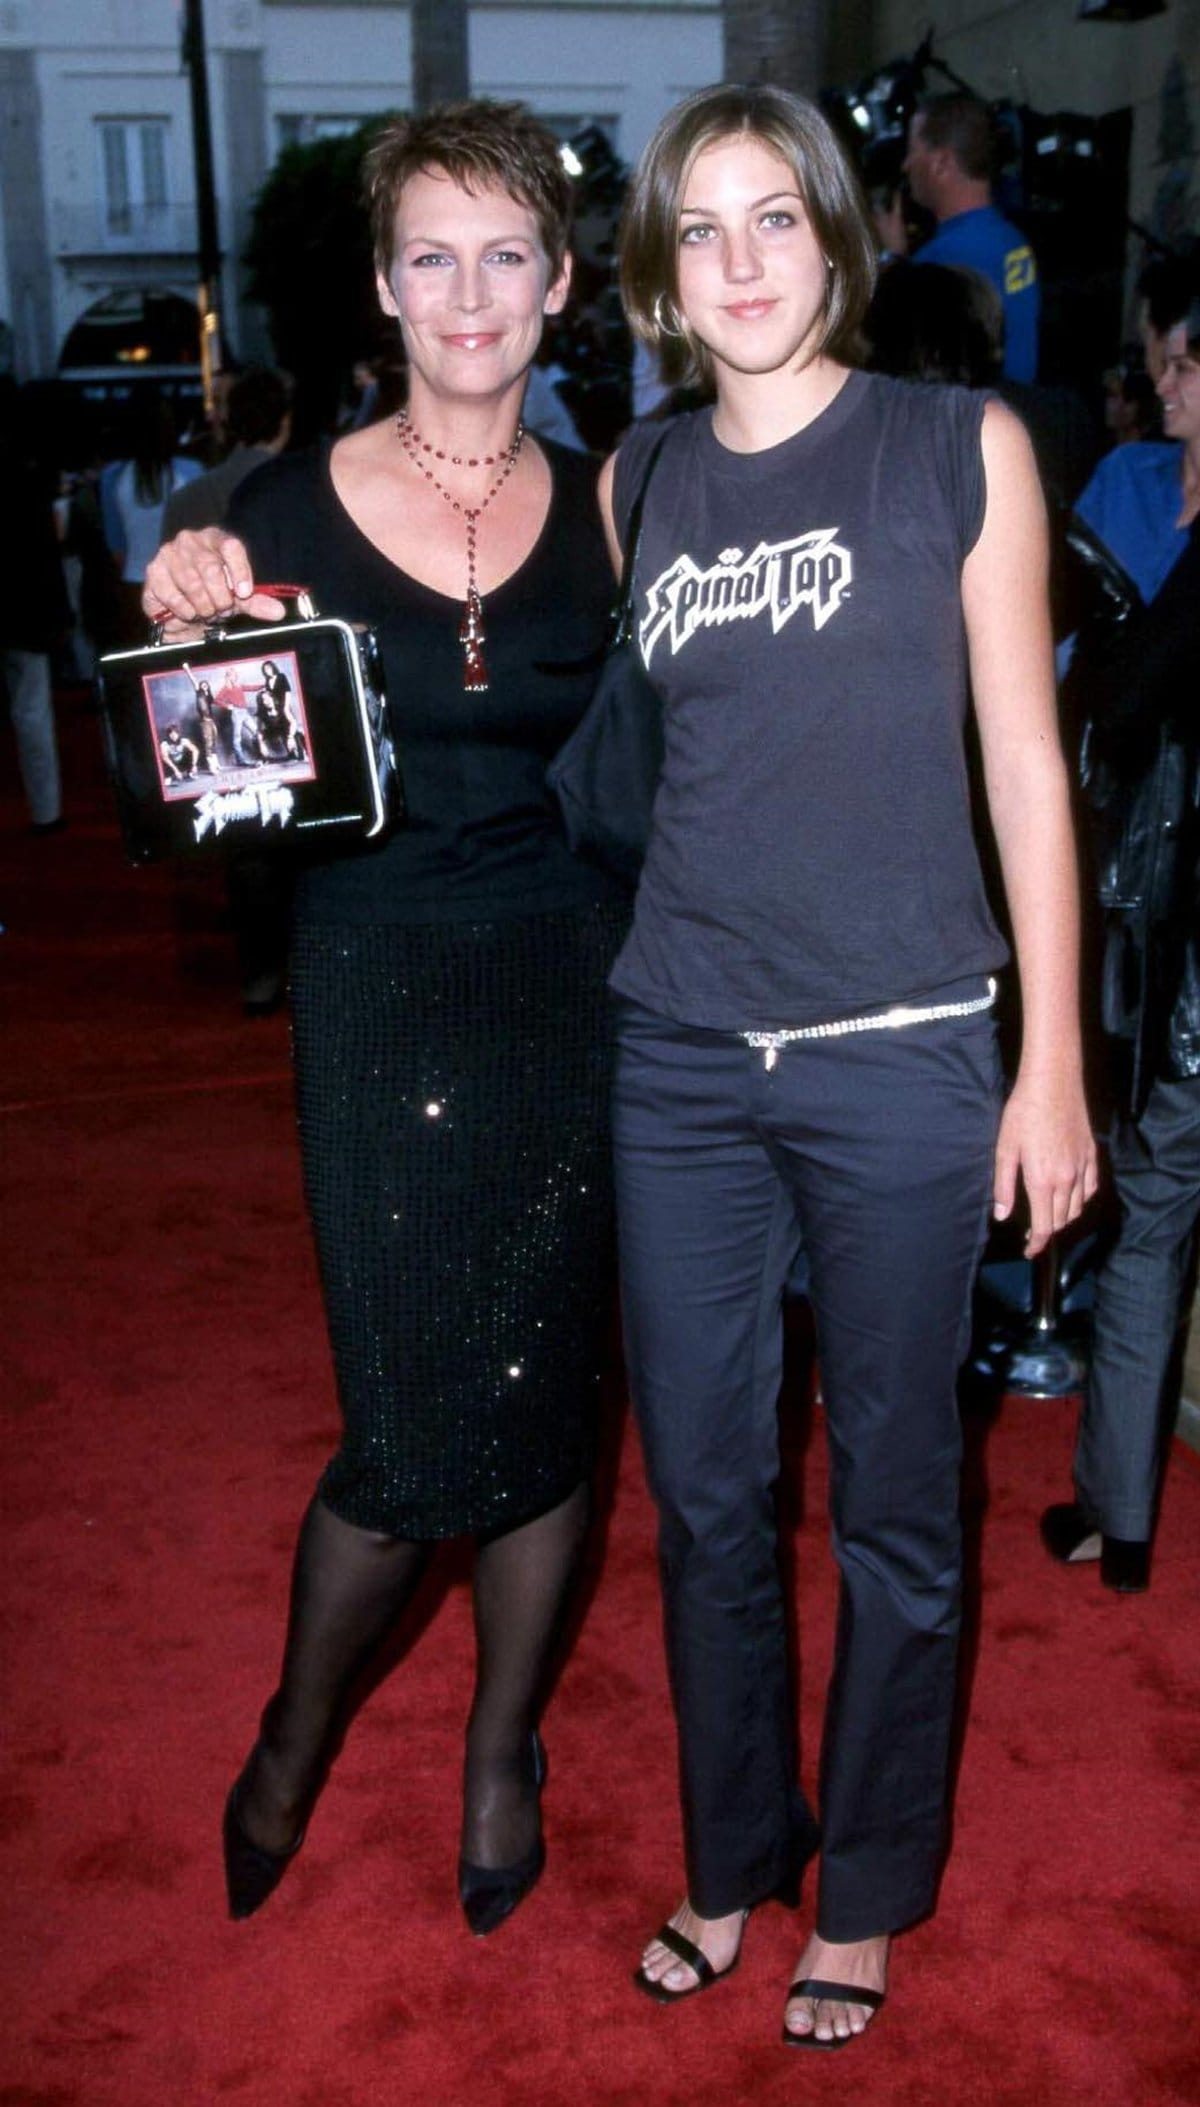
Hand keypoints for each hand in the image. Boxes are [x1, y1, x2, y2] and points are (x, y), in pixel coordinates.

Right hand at [142, 529, 285, 639]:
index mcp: (215, 539)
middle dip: (220, 596)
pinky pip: (172, 594)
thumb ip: (256, 602)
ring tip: (206, 612)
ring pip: (191, 582)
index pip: (231, 546)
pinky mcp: (154, 572)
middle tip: (222, 611)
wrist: (181, 615)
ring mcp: (169, 554)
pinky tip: (188, 612)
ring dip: (203, 605)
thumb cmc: (211, 598)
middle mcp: (190, 541)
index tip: (244, 592)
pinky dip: (184, 609)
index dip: (240, 570)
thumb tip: (278, 611)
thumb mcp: (237, 600)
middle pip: (210, 567)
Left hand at [992, 1069, 1098, 1256]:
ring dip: (1062, 1217)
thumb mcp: (1005, 1149)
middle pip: (1060, 1220)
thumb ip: (1003, 1186)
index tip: (1029, 1251)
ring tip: (1047, 1215)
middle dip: (1046, 1231)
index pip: (1044, 1226)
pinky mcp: (1092, 1155)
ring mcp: (1082, 1167)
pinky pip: (1091, 1188)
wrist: (1053, 1083)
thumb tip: (1002, 1216)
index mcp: (1042, 1181)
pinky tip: (1071, 1196)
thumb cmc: (1023, 1113)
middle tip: (1032, 1232)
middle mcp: (1066, 1180)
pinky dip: (1081, 1200)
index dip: (1036, 1244)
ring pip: (1077, 1208)